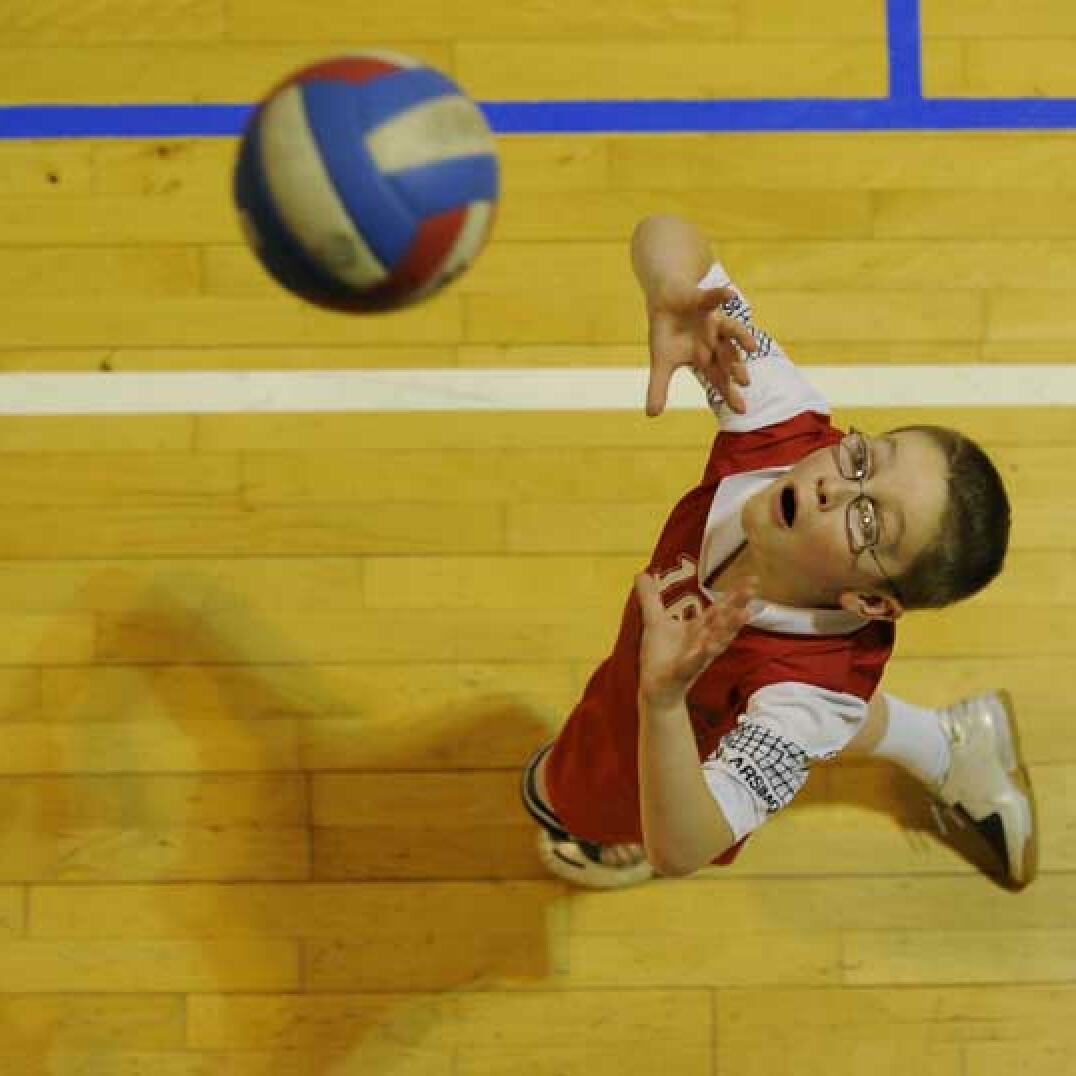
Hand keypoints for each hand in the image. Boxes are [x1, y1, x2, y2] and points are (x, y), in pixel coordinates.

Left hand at [634, 573, 756, 707]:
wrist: (656, 689)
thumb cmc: (660, 656)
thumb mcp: (654, 622)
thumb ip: (650, 597)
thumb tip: (641, 572)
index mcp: (699, 629)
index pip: (720, 608)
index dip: (734, 594)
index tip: (752, 579)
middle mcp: (703, 641)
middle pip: (723, 621)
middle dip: (737, 605)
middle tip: (752, 589)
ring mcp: (696, 656)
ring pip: (716, 640)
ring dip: (729, 628)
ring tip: (744, 614)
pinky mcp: (683, 672)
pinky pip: (695, 662)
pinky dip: (702, 654)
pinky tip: (709, 645)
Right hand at [645, 280, 755, 416]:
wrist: (665, 301)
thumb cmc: (668, 334)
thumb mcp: (661, 362)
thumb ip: (658, 387)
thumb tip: (652, 415)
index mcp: (705, 358)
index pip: (719, 379)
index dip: (729, 393)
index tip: (742, 410)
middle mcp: (713, 341)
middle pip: (728, 357)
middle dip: (735, 368)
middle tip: (745, 382)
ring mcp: (711, 321)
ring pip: (729, 330)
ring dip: (741, 337)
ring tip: (752, 347)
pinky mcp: (704, 301)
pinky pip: (713, 298)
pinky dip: (720, 296)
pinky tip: (729, 295)